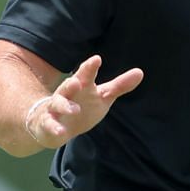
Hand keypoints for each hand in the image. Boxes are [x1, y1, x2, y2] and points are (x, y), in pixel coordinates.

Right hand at [26, 55, 144, 147]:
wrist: (56, 125)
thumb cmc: (82, 105)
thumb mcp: (103, 96)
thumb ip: (119, 86)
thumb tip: (140, 72)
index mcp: (81, 86)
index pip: (85, 74)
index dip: (90, 67)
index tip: (97, 59)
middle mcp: (67, 94)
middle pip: (68, 86)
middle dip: (71, 83)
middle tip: (77, 81)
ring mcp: (56, 108)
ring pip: (57, 104)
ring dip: (64, 106)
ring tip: (75, 110)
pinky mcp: (48, 123)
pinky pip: (50, 124)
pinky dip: (54, 127)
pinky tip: (60, 131)